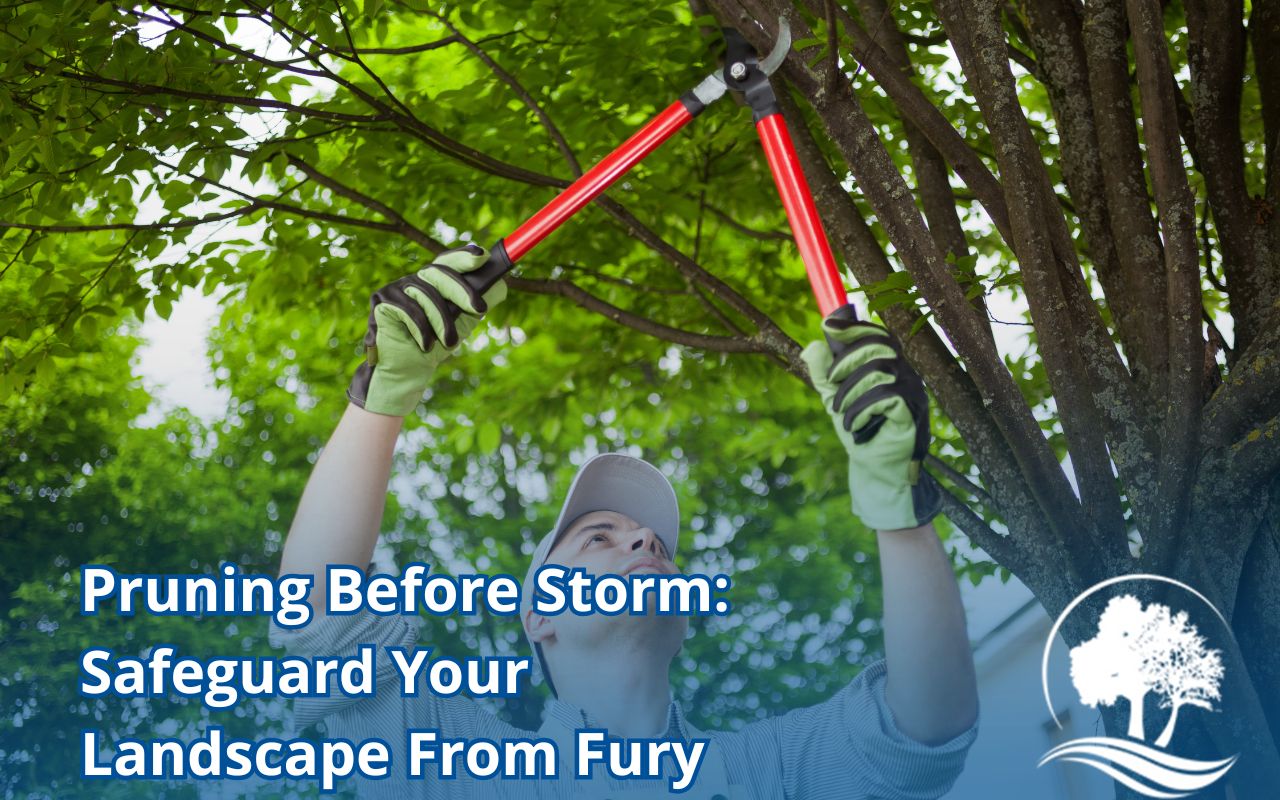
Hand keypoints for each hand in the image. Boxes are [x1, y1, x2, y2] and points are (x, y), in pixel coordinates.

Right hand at [347, 244, 506, 415]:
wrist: (408, 371)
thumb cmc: (435, 345)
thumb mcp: (462, 323)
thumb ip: (476, 304)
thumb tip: (501, 286)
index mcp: (433, 282)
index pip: (448, 262)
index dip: (464, 256)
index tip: (482, 256)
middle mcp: (414, 280)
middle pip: (439, 272)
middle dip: (462, 291)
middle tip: (479, 309)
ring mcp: (396, 288)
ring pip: (426, 294)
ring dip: (441, 322)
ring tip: (448, 343)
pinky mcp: (381, 300)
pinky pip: (408, 308)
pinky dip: (420, 329)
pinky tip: (424, 344)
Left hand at [800, 305, 940, 530]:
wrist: (875, 469)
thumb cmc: (859, 431)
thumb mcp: (835, 399)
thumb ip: (824, 374)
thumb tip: (812, 345)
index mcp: (888, 366)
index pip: (877, 334)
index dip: (854, 326)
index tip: (828, 326)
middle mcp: (905, 374)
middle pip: (878, 345)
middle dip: (846, 361)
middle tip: (831, 384)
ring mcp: (913, 392)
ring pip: (879, 369)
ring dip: (850, 391)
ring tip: (840, 413)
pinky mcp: (913, 412)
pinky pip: (885, 396)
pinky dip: (861, 409)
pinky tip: (854, 425)